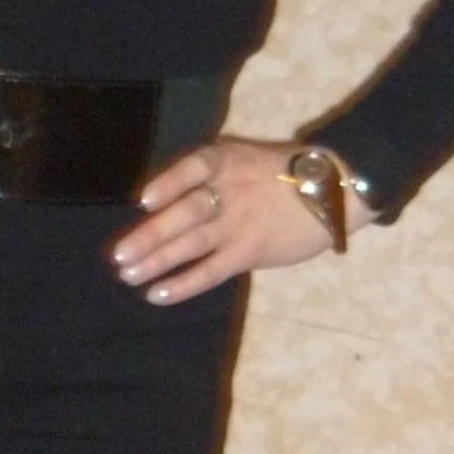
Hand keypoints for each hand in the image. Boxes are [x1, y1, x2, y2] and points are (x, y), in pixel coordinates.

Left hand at [111, 137, 373, 302]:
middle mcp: (230, 191)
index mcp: (227, 161)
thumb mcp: (244, 159)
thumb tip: (162, 202)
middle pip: (183, 213)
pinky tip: (157, 294)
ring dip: (156, 261)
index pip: (192, 168)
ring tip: (128, 274)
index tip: (142, 201)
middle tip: (118, 255)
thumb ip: (209, 176)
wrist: (334, 190)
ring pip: (191, 244)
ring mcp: (239, 224)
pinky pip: (210, 271)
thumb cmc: (283, 174)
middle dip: (148, 235)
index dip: (167, 183)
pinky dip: (183, 283)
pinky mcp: (249, 252)